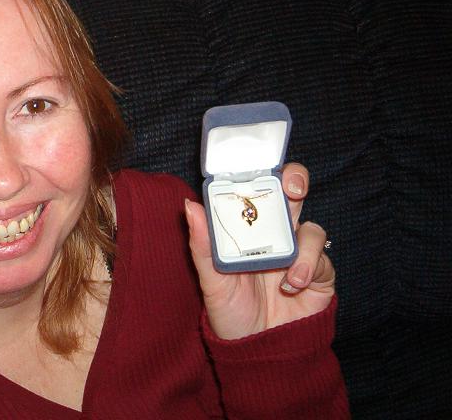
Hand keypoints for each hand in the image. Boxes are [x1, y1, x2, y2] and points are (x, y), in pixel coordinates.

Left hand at [184, 163, 334, 339]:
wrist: (260, 352)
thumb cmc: (230, 312)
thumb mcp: (210, 281)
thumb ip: (202, 245)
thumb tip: (189, 206)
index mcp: (244, 228)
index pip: (252, 189)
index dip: (255, 171)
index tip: (254, 161)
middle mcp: (273, 233)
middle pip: (289, 191)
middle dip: (294, 179)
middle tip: (291, 186)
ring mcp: (298, 250)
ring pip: (309, 222)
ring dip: (302, 242)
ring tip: (286, 272)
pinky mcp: (319, 271)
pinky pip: (322, 254)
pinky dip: (310, 266)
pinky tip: (293, 285)